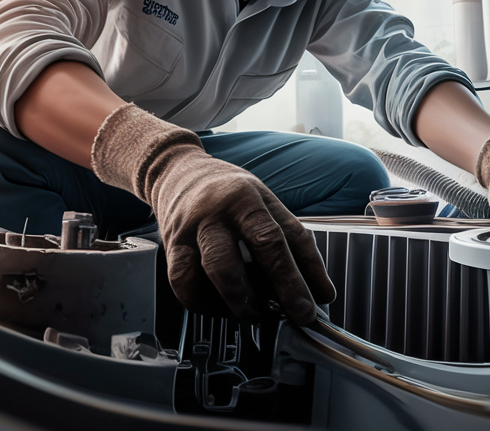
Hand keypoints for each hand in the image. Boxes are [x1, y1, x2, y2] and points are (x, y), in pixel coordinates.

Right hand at [91, 104, 335, 323]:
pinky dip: (207, 304)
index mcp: (248, 198)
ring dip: (241, 302)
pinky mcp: (172, 247)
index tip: (315, 303)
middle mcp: (218, 211)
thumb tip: (317, 288)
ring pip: (217, 272)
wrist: (178, 174)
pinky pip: (186, 284)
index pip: (280, 236)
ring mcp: (192, 229)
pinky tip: (222, 306)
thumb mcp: (265, 203)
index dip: (301, 274)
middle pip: (251, 252)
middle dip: (280, 288)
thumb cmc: (227, 194)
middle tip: (295, 315)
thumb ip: (291, 241)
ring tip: (256, 313)